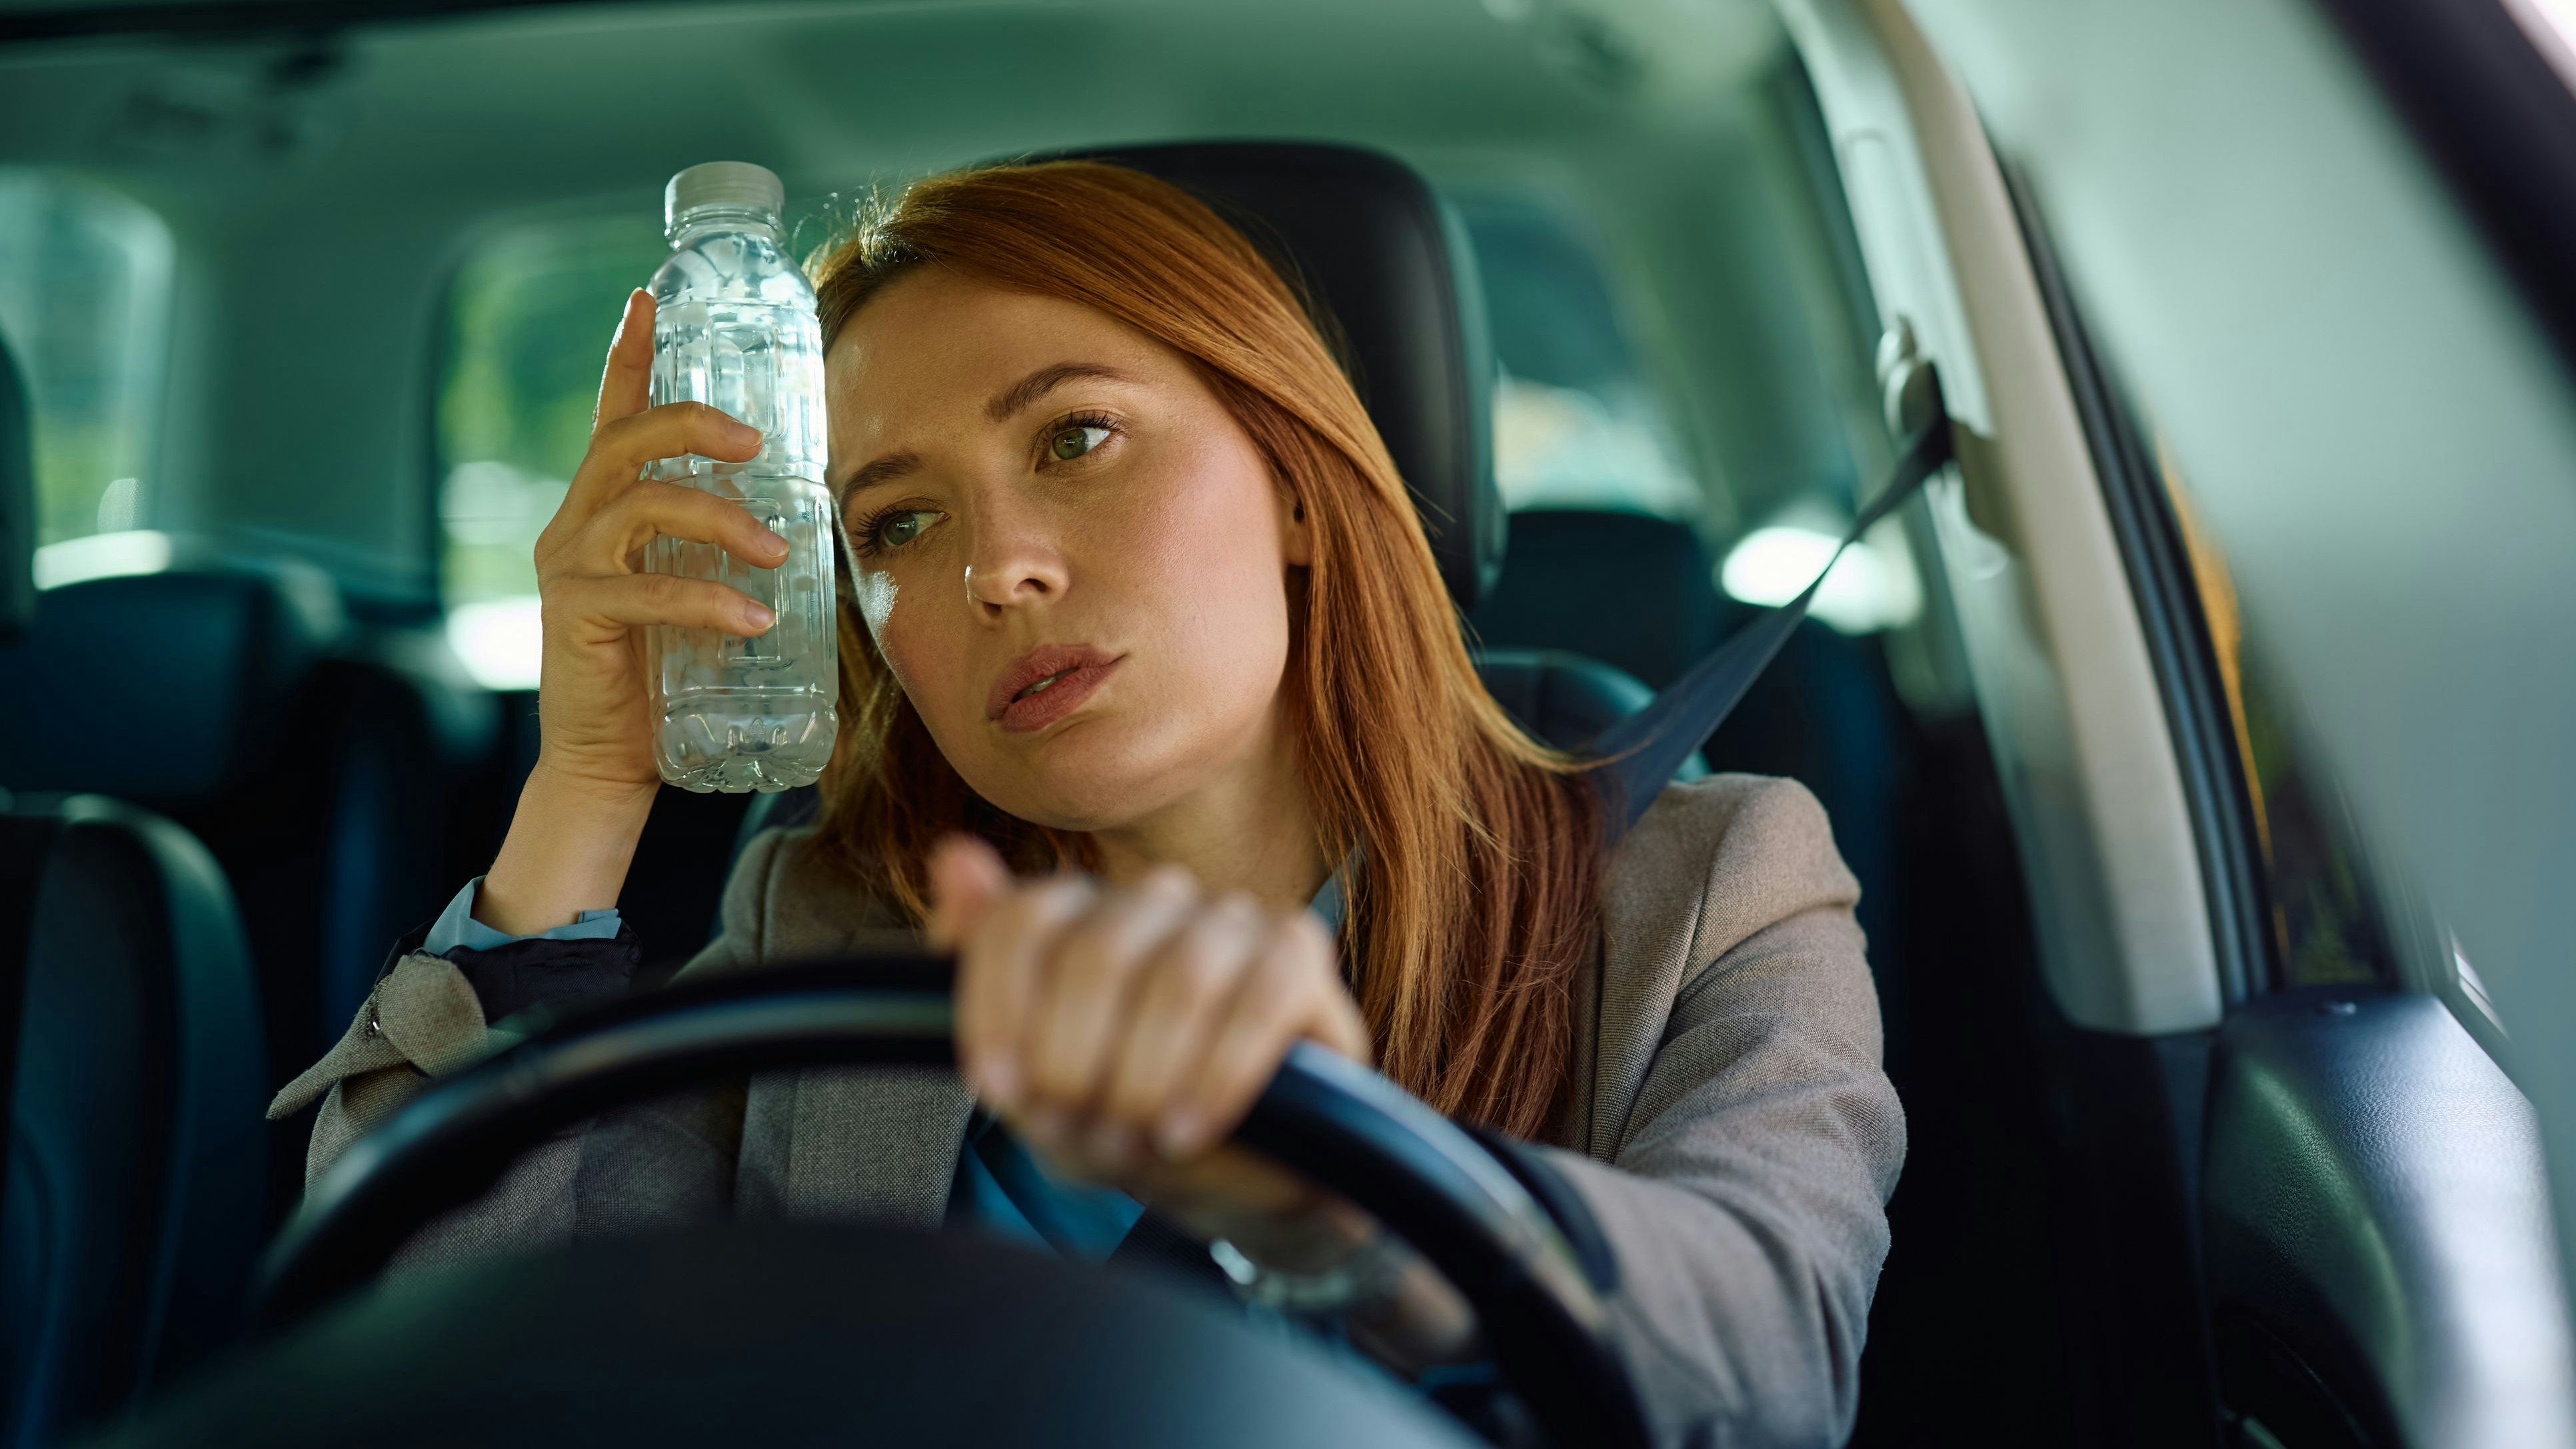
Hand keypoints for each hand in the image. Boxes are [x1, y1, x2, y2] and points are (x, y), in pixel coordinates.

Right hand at [475, 291, 782, 935]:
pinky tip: (751, 617)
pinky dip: (703, 599)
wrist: (611, 766)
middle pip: (625, 441)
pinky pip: (642, 592)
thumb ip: (726, 553)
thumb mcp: (698, 595)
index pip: (612, 414)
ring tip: (779, 551)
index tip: (651, 297)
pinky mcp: (573, 620)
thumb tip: (807, 520)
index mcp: (606, 510)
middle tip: (758, 445)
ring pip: (639, 507)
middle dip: (692, 424)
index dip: (629, 353)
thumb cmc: (666, 680)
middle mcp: (576, 525)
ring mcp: (570, 569)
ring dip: (718, 519)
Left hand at [930, 835, 1371, 1262]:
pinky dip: (1219, 1074)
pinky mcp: (1300, 957)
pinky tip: (1187, 1130)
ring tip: (1134, 1138)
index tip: (998, 1091)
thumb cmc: (1123, 1119)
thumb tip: (953, 855)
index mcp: (1079, 914)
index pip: (1023, 918)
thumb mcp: (1032, 1080)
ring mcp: (1233, 920)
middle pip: (1097, 951)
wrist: (1230, 1181)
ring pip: (1181, 976)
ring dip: (1146, 1075)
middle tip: (1076, 1127)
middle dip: (1075, 1059)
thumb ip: (984, 973)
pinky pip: (1263, 998)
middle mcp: (1155, 899)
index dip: (999, 1007)